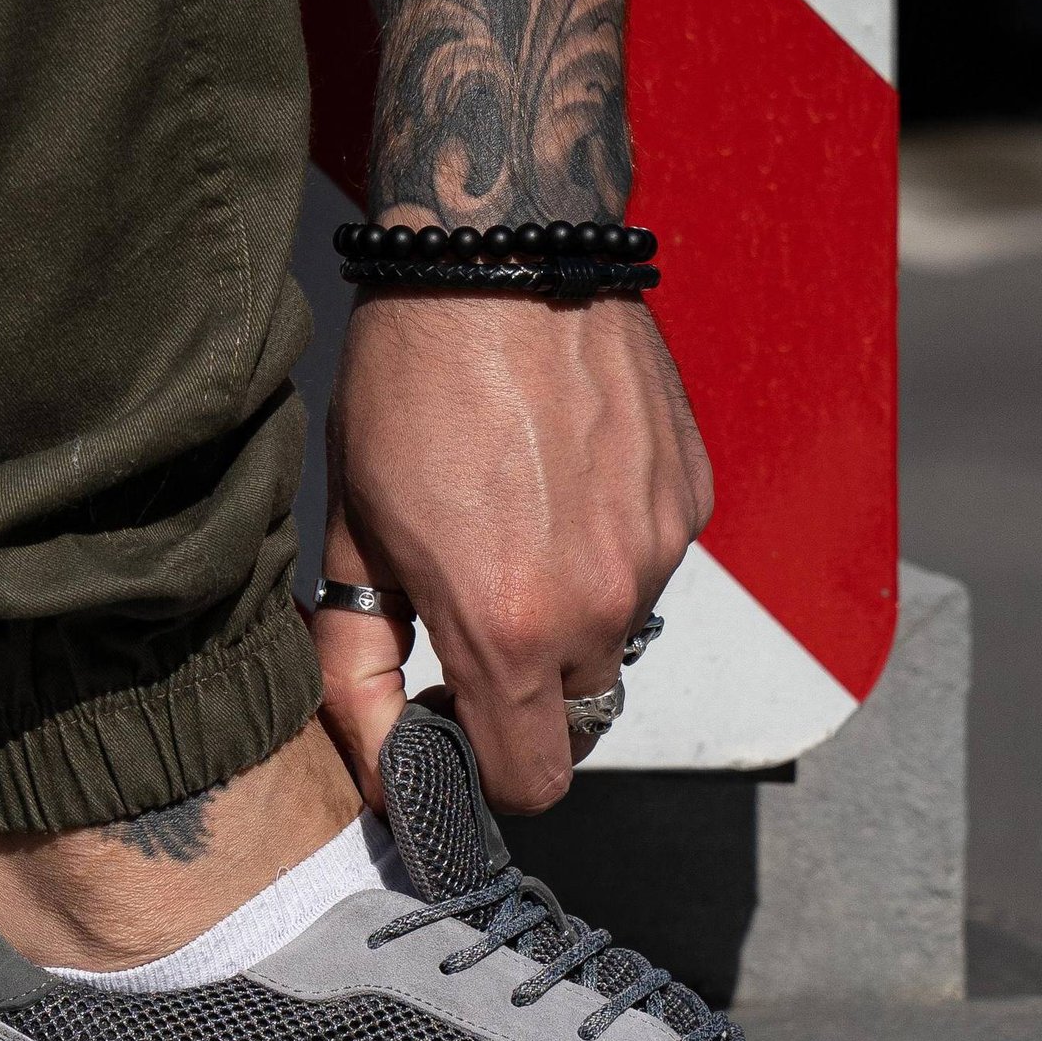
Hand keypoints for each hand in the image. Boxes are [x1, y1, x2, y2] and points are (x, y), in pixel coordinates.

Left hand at [314, 291, 713, 814]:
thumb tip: (378, 766)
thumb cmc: (406, 392)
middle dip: (530, 692)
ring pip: (617, 635)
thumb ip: (358, 670)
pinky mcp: (688, 501)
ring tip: (520, 518)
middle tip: (478, 610)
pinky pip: (651, 563)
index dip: (486, 771)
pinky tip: (565, 476)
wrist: (499, 258)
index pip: (529, 783)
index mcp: (505, 634)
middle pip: (577, 717)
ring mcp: (656, 554)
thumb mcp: (352, 539)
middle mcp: (598, 608)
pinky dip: (609, 546)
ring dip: (572, 612)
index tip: (454, 718)